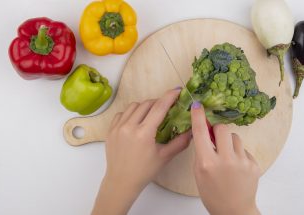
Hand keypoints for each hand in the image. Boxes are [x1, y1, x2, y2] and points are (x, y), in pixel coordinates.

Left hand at [92, 88, 190, 214]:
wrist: (121, 181)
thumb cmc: (144, 171)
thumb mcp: (165, 157)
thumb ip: (180, 142)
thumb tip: (192, 130)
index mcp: (144, 133)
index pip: (159, 108)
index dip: (169, 96)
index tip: (176, 90)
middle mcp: (129, 127)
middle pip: (146, 104)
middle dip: (158, 102)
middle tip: (166, 106)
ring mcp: (117, 128)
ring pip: (133, 106)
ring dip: (144, 106)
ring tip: (151, 114)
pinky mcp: (111, 130)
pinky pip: (122, 113)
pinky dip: (131, 113)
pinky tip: (136, 120)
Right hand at [191, 101, 260, 214]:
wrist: (234, 210)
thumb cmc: (212, 194)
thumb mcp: (199, 173)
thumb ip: (201, 152)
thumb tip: (205, 132)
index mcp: (207, 163)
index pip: (200, 132)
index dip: (198, 116)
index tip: (198, 105)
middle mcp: (225, 160)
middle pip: (222, 129)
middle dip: (217, 131)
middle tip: (215, 140)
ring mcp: (242, 162)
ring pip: (235, 138)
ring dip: (229, 143)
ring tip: (227, 158)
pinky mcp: (254, 164)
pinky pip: (244, 149)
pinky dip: (239, 154)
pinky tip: (236, 167)